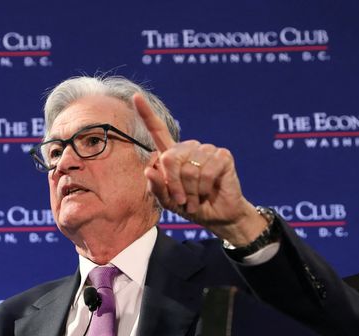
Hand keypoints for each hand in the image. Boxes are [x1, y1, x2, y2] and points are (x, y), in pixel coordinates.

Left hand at [132, 93, 265, 244]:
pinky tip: (209, 191)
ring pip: (189, 169)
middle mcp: (188, 148)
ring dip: (191, 191)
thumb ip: (157, 188)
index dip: (146, 114)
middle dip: (173, 185)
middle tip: (182, 200)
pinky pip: (206, 172)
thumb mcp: (168, 201)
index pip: (157, 130)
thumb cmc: (191, 206)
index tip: (136, 96)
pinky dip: (204, 188)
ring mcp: (206, 150)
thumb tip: (148, 170)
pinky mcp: (222, 156)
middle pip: (169, 158)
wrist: (217, 216)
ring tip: (196, 198)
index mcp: (172, 154)